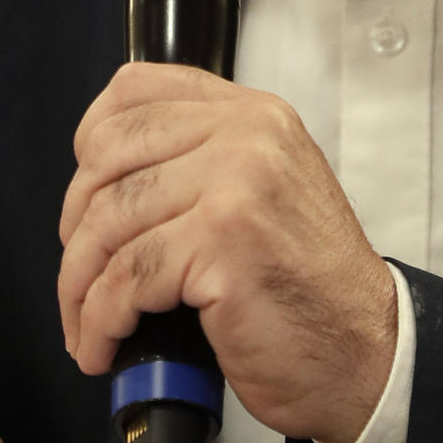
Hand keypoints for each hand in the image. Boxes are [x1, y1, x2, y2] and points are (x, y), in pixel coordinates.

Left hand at [58, 61, 397, 442]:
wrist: (366, 353)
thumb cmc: (309, 289)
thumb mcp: (265, 192)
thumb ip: (203, 162)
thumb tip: (106, 181)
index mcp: (253, 114)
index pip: (136, 88)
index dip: (90, 141)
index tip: (83, 195)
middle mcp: (247, 134)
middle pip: (108, 154)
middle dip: (75, 225)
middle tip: (81, 276)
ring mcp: (237, 184)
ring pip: (108, 220)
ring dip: (79, 285)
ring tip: (87, 325)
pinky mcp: (223, 242)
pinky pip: (125, 277)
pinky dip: (100, 320)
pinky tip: (106, 345)